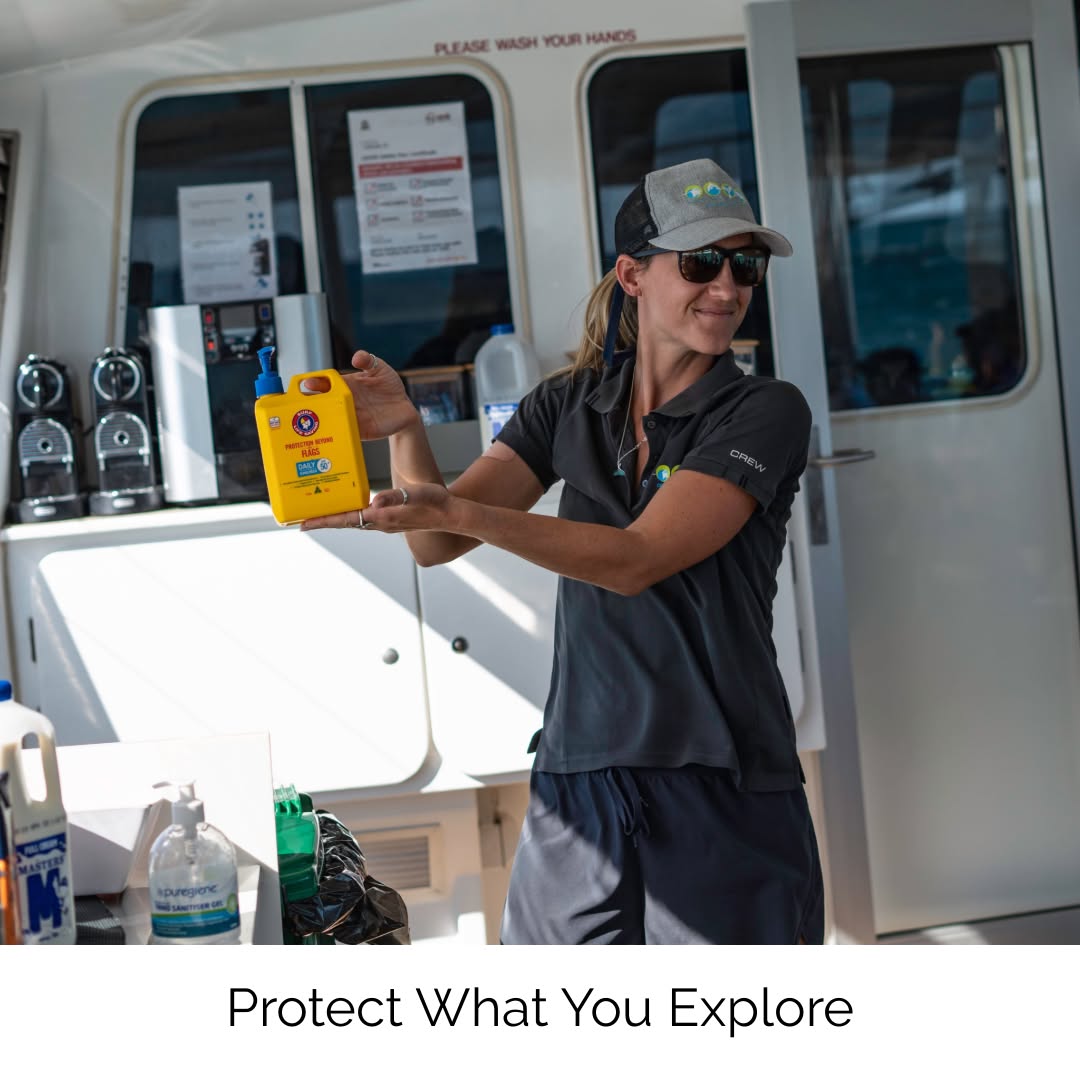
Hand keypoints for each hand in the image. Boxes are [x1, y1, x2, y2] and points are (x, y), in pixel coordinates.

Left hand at [299, 482, 455, 533]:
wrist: (451, 514)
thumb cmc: (436, 503)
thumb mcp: (416, 495)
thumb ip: (395, 498)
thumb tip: (373, 502)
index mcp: (381, 517)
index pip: (346, 520)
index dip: (323, 521)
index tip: (303, 524)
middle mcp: (379, 522)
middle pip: (343, 522)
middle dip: (322, 520)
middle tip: (299, 519)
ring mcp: (384, 522)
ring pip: (352, 521)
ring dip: (334, 518)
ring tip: (316, 512)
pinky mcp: (389, 518)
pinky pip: (362, 517)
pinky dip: (349, 513)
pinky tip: (346, 505)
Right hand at [302, 350, 419, 439]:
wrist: (405, 409)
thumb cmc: (390, 386)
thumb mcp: (380, 369)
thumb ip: (369, 361)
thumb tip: (356, 357)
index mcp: (345, 385)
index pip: (325, 383)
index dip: (316, 382)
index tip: (309, 383)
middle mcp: (344, 401)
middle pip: (323, 402)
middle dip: (311, 403)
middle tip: (303, 403)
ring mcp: (350, 416)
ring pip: (330, 419)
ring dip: (321, 420)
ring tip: (312, 421)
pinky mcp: (359, 431)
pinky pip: (345, 433)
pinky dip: (338, 434)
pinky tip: (331, 434)